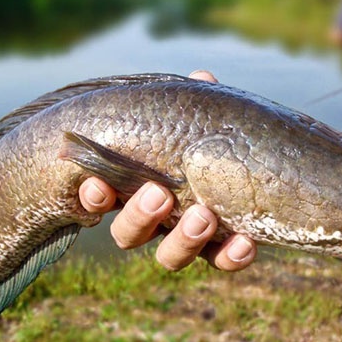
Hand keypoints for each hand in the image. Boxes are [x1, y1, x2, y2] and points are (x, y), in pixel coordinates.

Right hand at [78, 70, 256, 271]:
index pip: (100, 198)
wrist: (247, 164)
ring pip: (169, 256)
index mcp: (133, 186)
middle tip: (159, 194)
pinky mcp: (218, 250)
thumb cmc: (204, 140)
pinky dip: (230, 256)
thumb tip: (202, 79)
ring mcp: (183, 238)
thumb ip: (193, 106)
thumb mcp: (195, 121)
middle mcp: (152, 220)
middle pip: (128, 234)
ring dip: (183, 239)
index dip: (93, 198)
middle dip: (140, 217)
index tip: (97, 186)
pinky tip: (245, 241)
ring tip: (204, 216)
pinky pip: (219, 262)